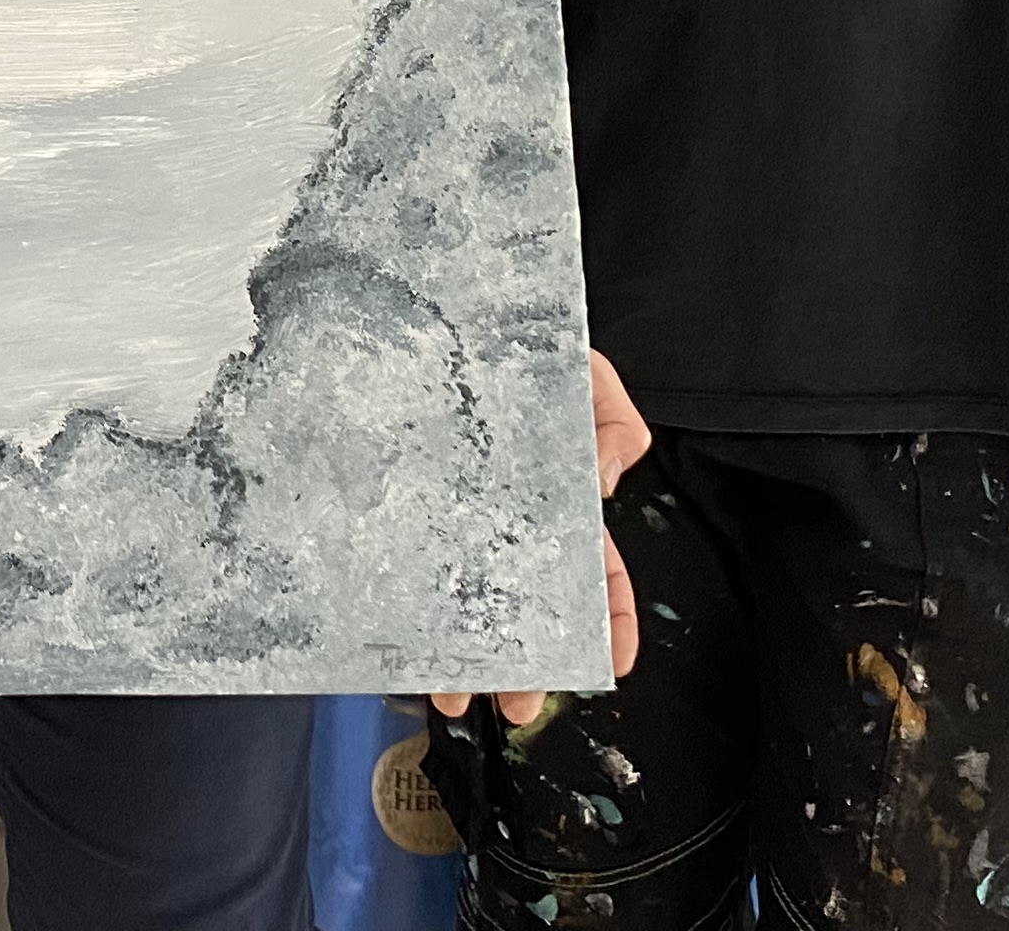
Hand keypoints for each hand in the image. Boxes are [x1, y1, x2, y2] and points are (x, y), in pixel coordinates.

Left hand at [430, 354, 653, 727]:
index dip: (610, 622)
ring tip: (452, 695)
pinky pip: (403, 570)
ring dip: (462, 658)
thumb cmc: (519, 342)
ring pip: (465, 605)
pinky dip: (403, 618)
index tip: (610, 664)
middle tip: (517, 704)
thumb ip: (612, 421)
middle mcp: (507, 524)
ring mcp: (452, 521)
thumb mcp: (584, 374)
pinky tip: (396, 648)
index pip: (598, 574)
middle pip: (527, 607)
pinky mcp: (400, 512)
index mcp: (560, 503)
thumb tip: (600, 481)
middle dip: (528, 664)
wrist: (439, 305)